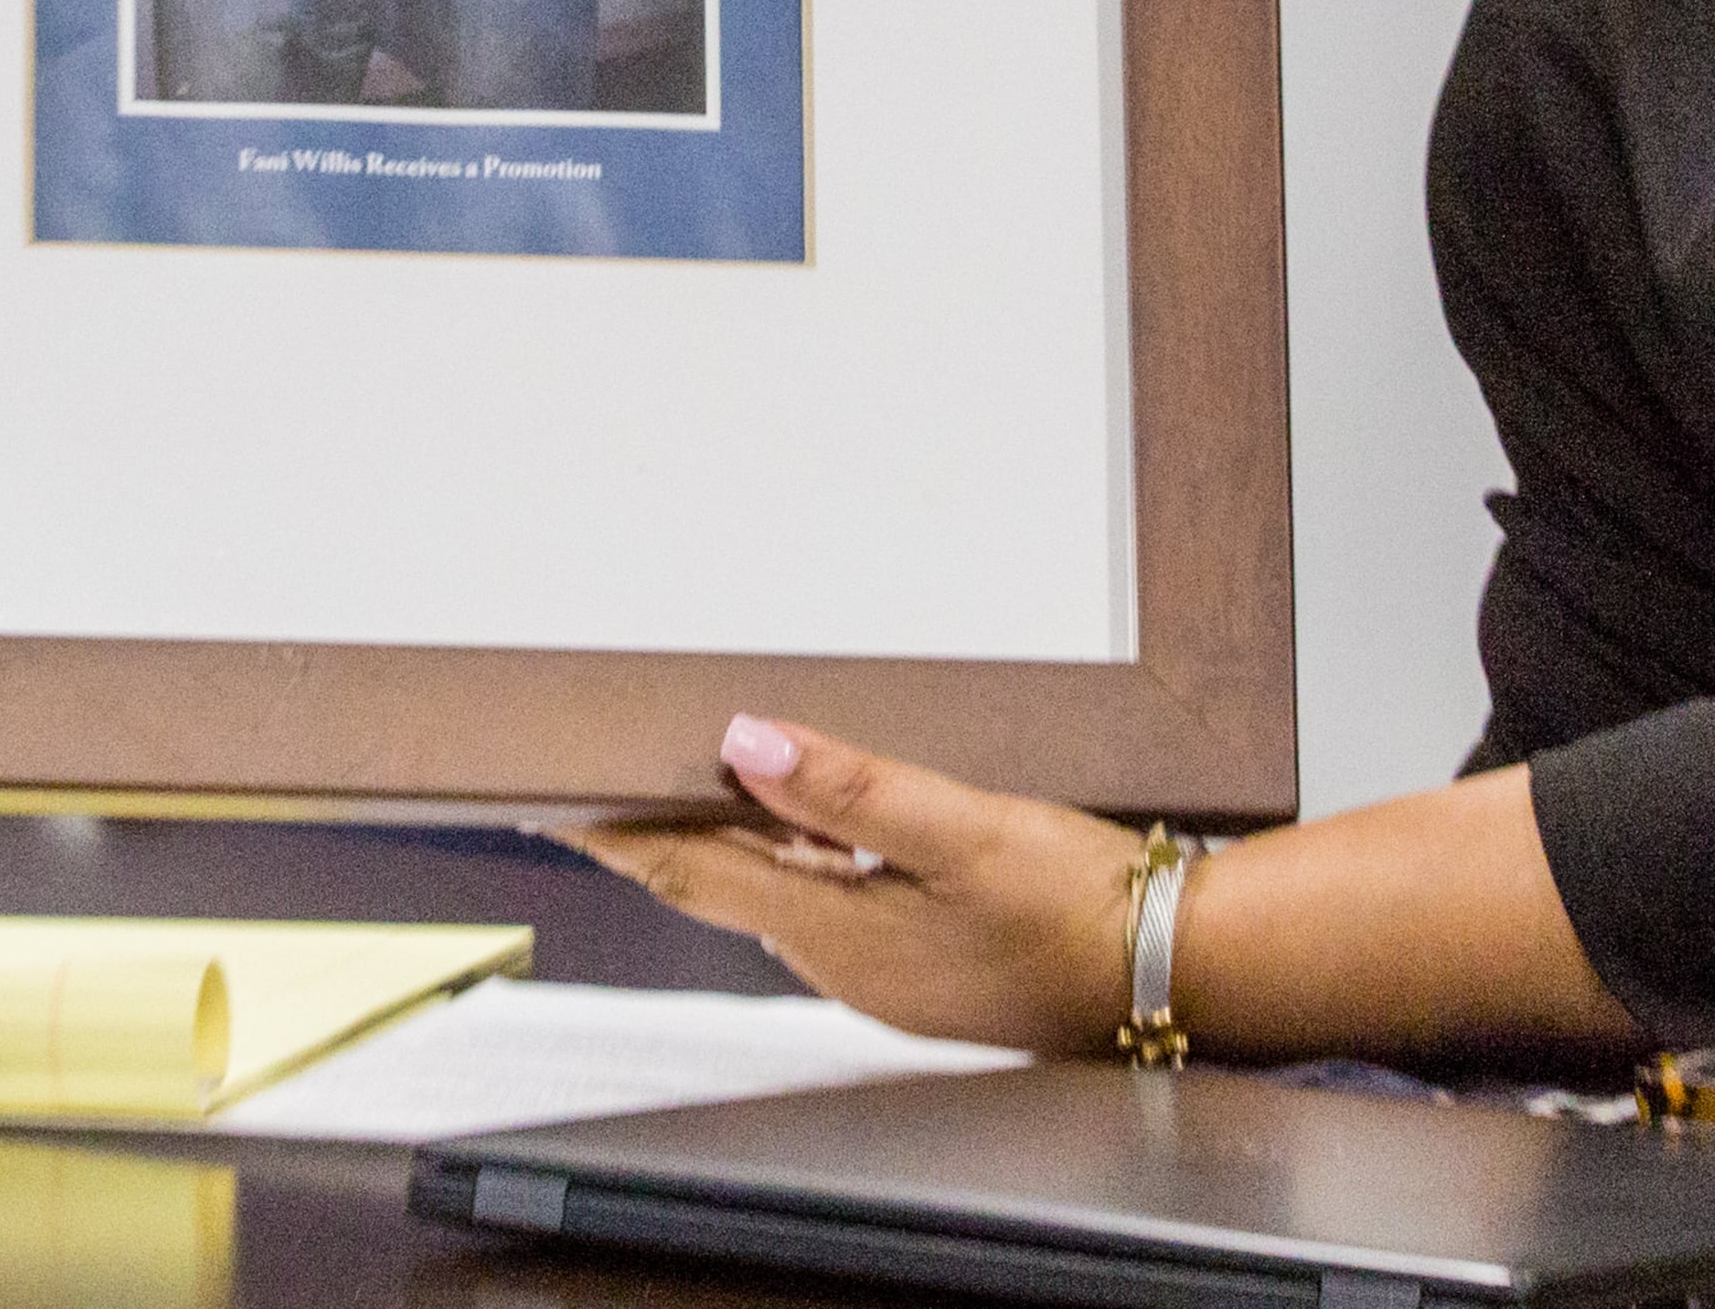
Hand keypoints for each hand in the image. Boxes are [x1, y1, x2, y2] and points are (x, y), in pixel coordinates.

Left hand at [569, 716, 1137, 1053]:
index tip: (550, 800)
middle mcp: (837, 962)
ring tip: (691, 775)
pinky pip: (826, 901)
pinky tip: (811, 820)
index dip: (614, 833)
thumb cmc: (1077, 908)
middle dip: (658, 828)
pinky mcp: (915, 965)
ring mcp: (877, 971)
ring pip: (773, 890)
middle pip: (720, 883)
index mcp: (832, 929)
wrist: (1164, 972)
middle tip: (608, 771)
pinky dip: (792, 854)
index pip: (687, 873)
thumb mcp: (964, 828)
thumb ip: (849, 788)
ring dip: (725, 838)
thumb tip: (743, 743)